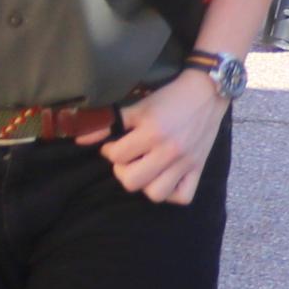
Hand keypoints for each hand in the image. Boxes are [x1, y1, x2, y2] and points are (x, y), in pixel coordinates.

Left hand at [83, 63, 228, 204]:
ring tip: (145, 170)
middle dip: (122, 170)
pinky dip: (171, 193)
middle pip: (131, 181)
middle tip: (127, 159)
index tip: (113, 145)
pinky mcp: (198, 168)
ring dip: (145, 184)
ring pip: (155, 194)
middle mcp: (169, 150)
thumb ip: (110, 121)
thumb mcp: (139, 106)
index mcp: (152, 131)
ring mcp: (185, 163)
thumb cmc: (171, 96)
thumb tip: (80, 139)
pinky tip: (165, 179)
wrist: (208, 91)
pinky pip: (182, 197)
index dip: (108, 150)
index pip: (116, 155)